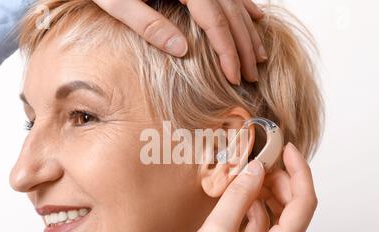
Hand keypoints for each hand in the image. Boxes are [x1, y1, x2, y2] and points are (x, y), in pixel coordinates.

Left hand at [92, 0, 266, 84]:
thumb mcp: (118, 2)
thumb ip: (149, 24)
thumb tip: (183, 51)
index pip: (214, 22)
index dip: (228, 52)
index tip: (235, 77)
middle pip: (230, 13)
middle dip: (244, 46)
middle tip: (253, 75)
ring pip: (235, 2)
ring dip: (249, 29)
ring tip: (260, 55)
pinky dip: (244, 5)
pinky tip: (256, 16)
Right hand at [159, 143, 317, 231]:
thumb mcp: (217, 231)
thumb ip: (239, 196)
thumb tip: (254, 169)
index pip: (304, 203)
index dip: (299, 172)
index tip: (288, 150)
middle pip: (295, 209)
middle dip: (280, 182)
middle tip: (261, 162)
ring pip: (280, 217)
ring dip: (265, 195)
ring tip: (246, 179)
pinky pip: (265, 228)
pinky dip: (255, 210)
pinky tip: (239, 201)